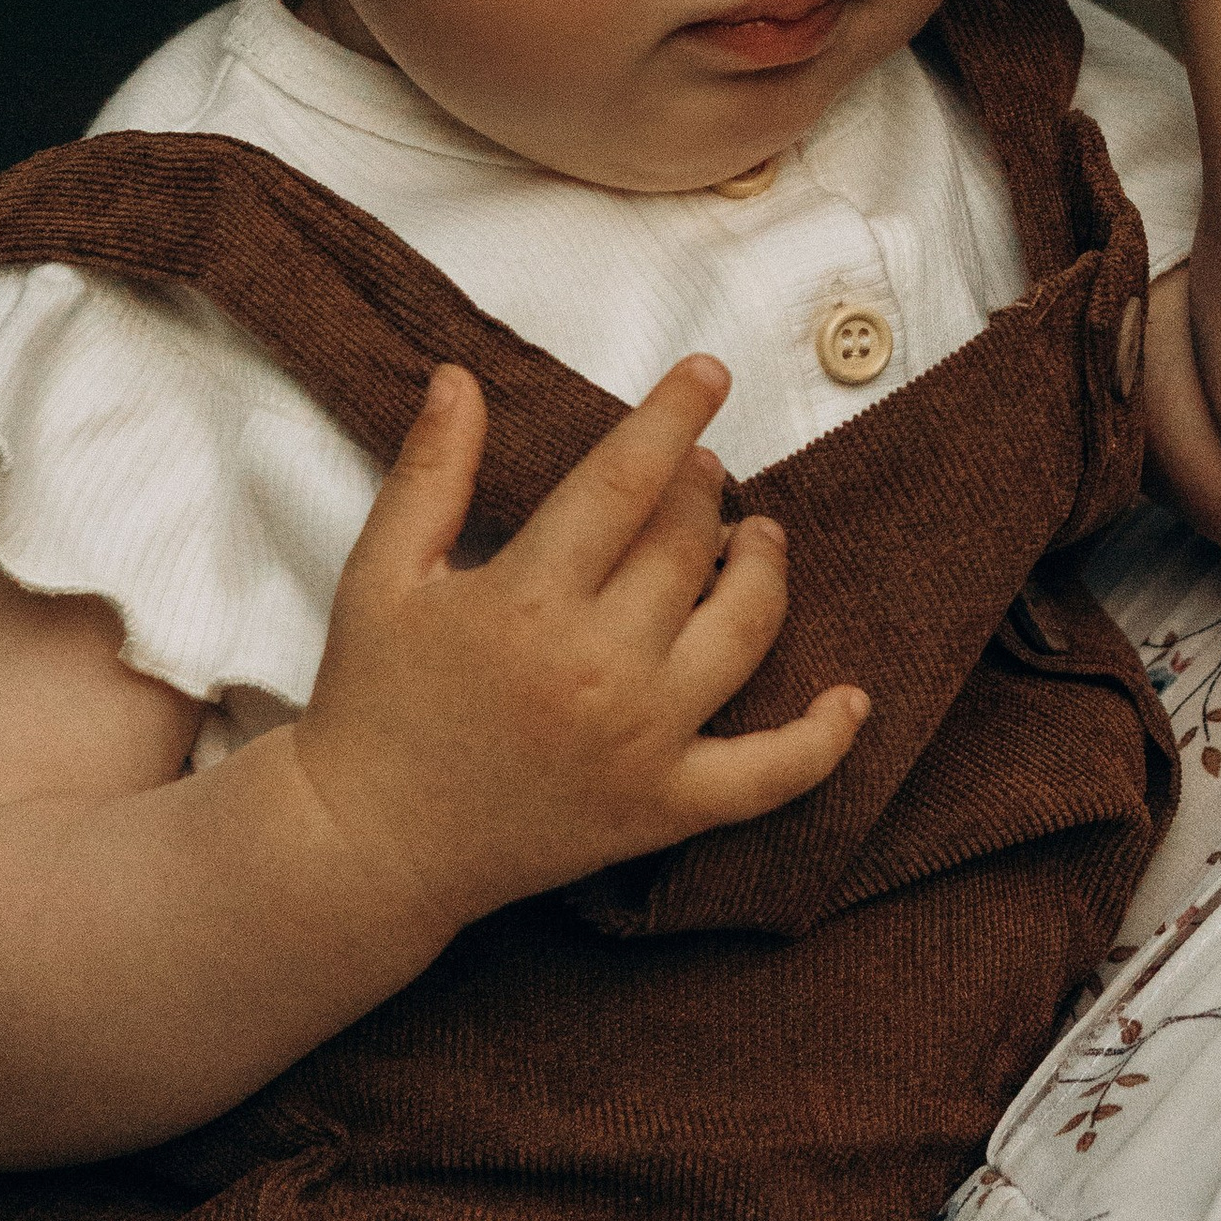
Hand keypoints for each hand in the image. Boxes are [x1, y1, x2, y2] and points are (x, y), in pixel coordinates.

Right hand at [294, 355, 867, 940]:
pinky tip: (852, 700)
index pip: (625, 480)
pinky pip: (770, 774)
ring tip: (758, 540)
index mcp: (527, 600)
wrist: (368, 846)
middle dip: (705, 491)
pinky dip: (823, 740)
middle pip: (689, 546)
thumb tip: (462, 378)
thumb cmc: (373, 703)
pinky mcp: (664, 806)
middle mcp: (598, 666)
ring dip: (767, 571)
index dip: (673, 417)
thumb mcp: (381, 576)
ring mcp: (643, 741)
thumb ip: (431, 472)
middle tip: (701, 474)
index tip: (707, 374)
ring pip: (746, 630)